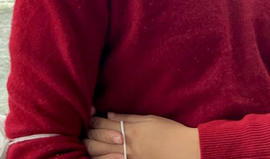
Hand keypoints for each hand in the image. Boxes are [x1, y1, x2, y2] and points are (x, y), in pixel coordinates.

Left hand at [84, 112, 199, 158]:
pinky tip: (98, 155)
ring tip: (86, 143)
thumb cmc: (170, 131)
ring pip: (100, 154)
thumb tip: (109, 114)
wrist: (185, 150)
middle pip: (97, 140)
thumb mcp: (149, 119)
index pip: (103, 123)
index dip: (93, 119)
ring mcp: (128, 158)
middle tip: (84, 131)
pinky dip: (102, 158)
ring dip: (91, 148)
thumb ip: (127, 117)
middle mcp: (126, 145)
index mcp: (130, 130)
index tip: (89, 114)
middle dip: (88, 134)